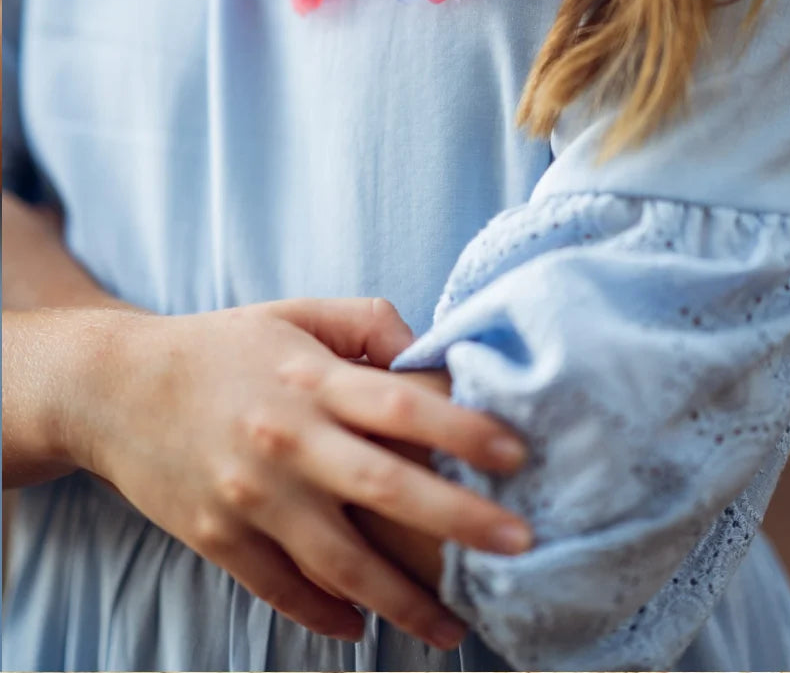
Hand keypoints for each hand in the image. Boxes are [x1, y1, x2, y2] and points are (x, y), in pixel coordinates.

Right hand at [74, 299, 532, 647]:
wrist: (115, 388)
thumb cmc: (221, 347)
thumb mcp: (295, 314)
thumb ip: (367, 323)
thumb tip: (428, 353)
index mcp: (310, 380)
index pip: (402, 404)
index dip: (464, 428)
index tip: (518, 454)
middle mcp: (286, 440)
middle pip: (385, 487)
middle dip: (460, 519)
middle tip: (521, 543)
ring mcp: (251, 497)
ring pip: (340, 561)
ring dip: (404, 599)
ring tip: (455, 627)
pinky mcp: (219, 538)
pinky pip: (283, 590)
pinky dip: (327, 615)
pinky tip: (365, 625)